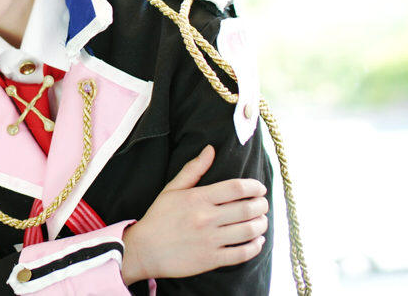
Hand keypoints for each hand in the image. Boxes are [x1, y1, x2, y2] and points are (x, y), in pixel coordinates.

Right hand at [121, 145, 268, 284]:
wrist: (144, 250)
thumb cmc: (158, 217)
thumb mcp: (172, 189)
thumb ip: (193, 169)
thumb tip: (211, 149)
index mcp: (198, 198)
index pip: (236, 188)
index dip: (255, 187)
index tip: (260, 189)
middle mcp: (206, 218)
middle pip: (247, 208)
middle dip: (262, 205)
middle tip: (263, 204)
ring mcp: (210, 240)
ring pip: (249, 230)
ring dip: (262, 224)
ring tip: (261, 221)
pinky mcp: (211, 259)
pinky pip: (243, 253)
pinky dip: (256, 246)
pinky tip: (257, 241)